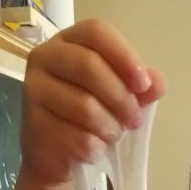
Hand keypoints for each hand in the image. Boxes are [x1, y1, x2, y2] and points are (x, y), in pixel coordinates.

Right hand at [21, 19, 166, 184]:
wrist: (60, 157)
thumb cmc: (90, 119)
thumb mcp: (119, 98)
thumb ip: (139, 86)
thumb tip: (157, 83)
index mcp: (67, 42)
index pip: (96, 32)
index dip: (124, 56)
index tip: (143, 84)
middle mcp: (44, 58)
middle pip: (89, 66)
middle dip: (121, 97)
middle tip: (134, 120)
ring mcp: (34, 91)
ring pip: (84, 106)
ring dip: (110, 127)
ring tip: (113, 135)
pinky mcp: (33, 126)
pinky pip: (77, 138)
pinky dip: (95, 148)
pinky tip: (95, 150)